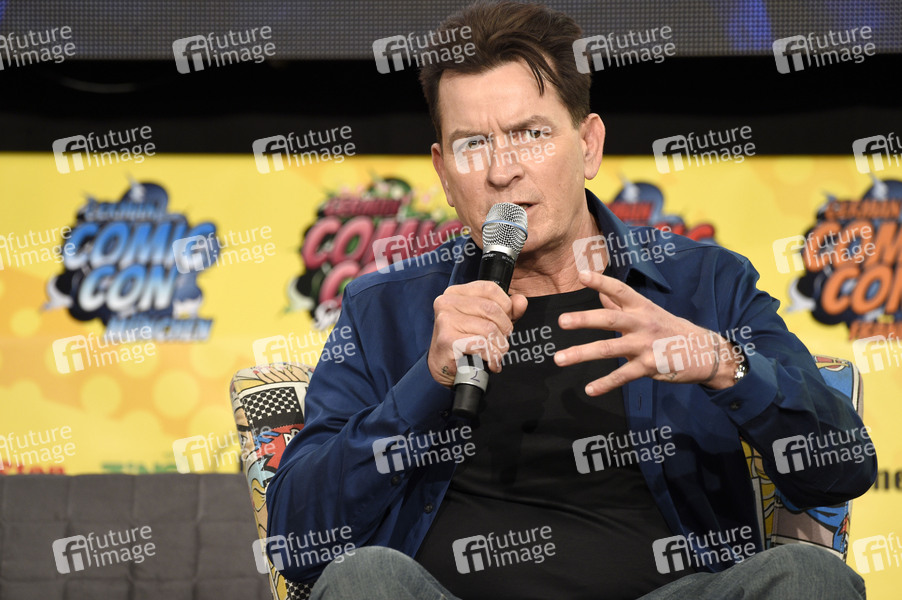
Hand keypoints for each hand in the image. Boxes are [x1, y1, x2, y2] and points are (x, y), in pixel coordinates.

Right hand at [428, 281, 527, 386]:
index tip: (505, 321)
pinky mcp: (447, 339)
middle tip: (501, 341)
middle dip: (504, 329)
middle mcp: (447, 302)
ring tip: (495, 353)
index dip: (506, 306)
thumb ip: (507, 310)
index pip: (490, 288)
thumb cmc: (464, 342)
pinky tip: (490, 362)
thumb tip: (521, 301)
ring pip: (489, 328)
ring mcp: (445, 320)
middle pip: (491, 309)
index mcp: (456, 293)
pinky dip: (491, 356)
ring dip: (498, 346)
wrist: (444, 367)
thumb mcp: (488, 321)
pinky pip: (481, 344)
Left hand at [553, 271, 737, 395]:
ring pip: (609, 349)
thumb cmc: (671, 329)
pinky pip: (623, 376)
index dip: (601, 282)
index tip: (582, 274)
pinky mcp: (649, 367)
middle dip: (585, 320)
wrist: (705, 353)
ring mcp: (645, 346)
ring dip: (582, 353)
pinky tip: (589, 390)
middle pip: (610, 319)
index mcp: (642, 307)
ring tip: (559, 358)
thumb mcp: (649, 311)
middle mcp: (642, 324)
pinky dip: (605, 383)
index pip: (620, 290)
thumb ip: (622, 303)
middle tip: (561, 321)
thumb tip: (601, 292)